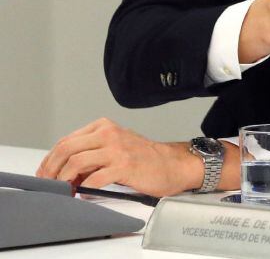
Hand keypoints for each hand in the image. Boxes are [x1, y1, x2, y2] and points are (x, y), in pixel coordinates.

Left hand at [36, 118, 203, 196]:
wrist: (172, 165)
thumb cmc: (143, 158)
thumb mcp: (114, 147)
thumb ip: (91, 153)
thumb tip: (63, 171)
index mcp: (104, 126)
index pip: (66, 141)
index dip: (50, 160)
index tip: (45, 174)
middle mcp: (109, 134)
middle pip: (66, 149)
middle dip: (52, 170)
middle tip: (50, 184)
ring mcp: (117, 149)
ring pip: (76, 162)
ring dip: (65, 179)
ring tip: (65, 189)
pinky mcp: (125, 166)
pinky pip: (95, 178)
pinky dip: (84, 189)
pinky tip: (83, 194)